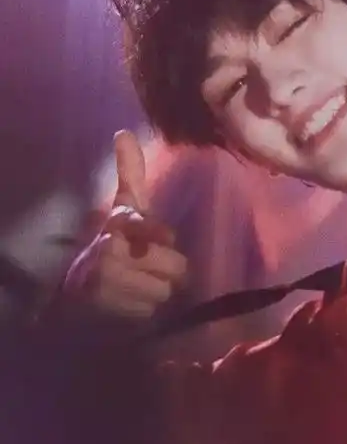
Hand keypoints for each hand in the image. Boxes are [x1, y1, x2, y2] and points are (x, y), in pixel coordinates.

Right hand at [64, 131, 187, 318]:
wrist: (75, 288)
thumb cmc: (110, 241)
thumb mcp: (122, 208)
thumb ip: (130, 173)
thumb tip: (124, 133)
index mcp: (118, 225)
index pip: (157, 231)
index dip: (159, 236)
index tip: (159, 237)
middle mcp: (111, 253)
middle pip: (175, 266)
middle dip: (166, 269)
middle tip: (146, 265)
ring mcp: (110, 284)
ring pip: (165, 290)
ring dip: (155, 289)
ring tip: (136, 283)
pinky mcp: (111, 311)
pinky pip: (151, 310)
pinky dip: (142, 308)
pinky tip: (128, 299)